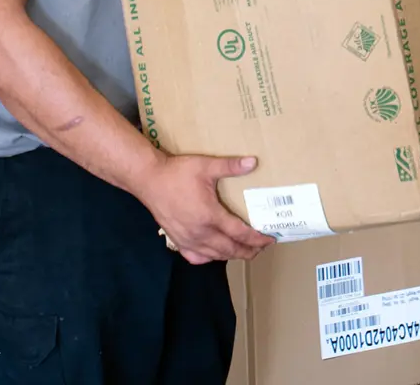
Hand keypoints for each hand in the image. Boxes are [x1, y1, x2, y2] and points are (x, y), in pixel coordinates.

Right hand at [138, 154, 274, 264]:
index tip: (270, 238)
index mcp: (210, 216)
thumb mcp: (206, 166)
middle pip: (231, 250)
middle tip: (262, 247)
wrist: (148, 179)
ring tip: (245, 250)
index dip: (257, 238)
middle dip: (249, 251)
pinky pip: (197, 257)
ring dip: (232, 255)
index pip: (240, 234)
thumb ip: (230, 166)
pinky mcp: (177, 240)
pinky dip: (210, 257)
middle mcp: (200, 233)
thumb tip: (253, 162)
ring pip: (215, 256)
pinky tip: (215, 253)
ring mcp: (188, 239)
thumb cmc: (177, 172)